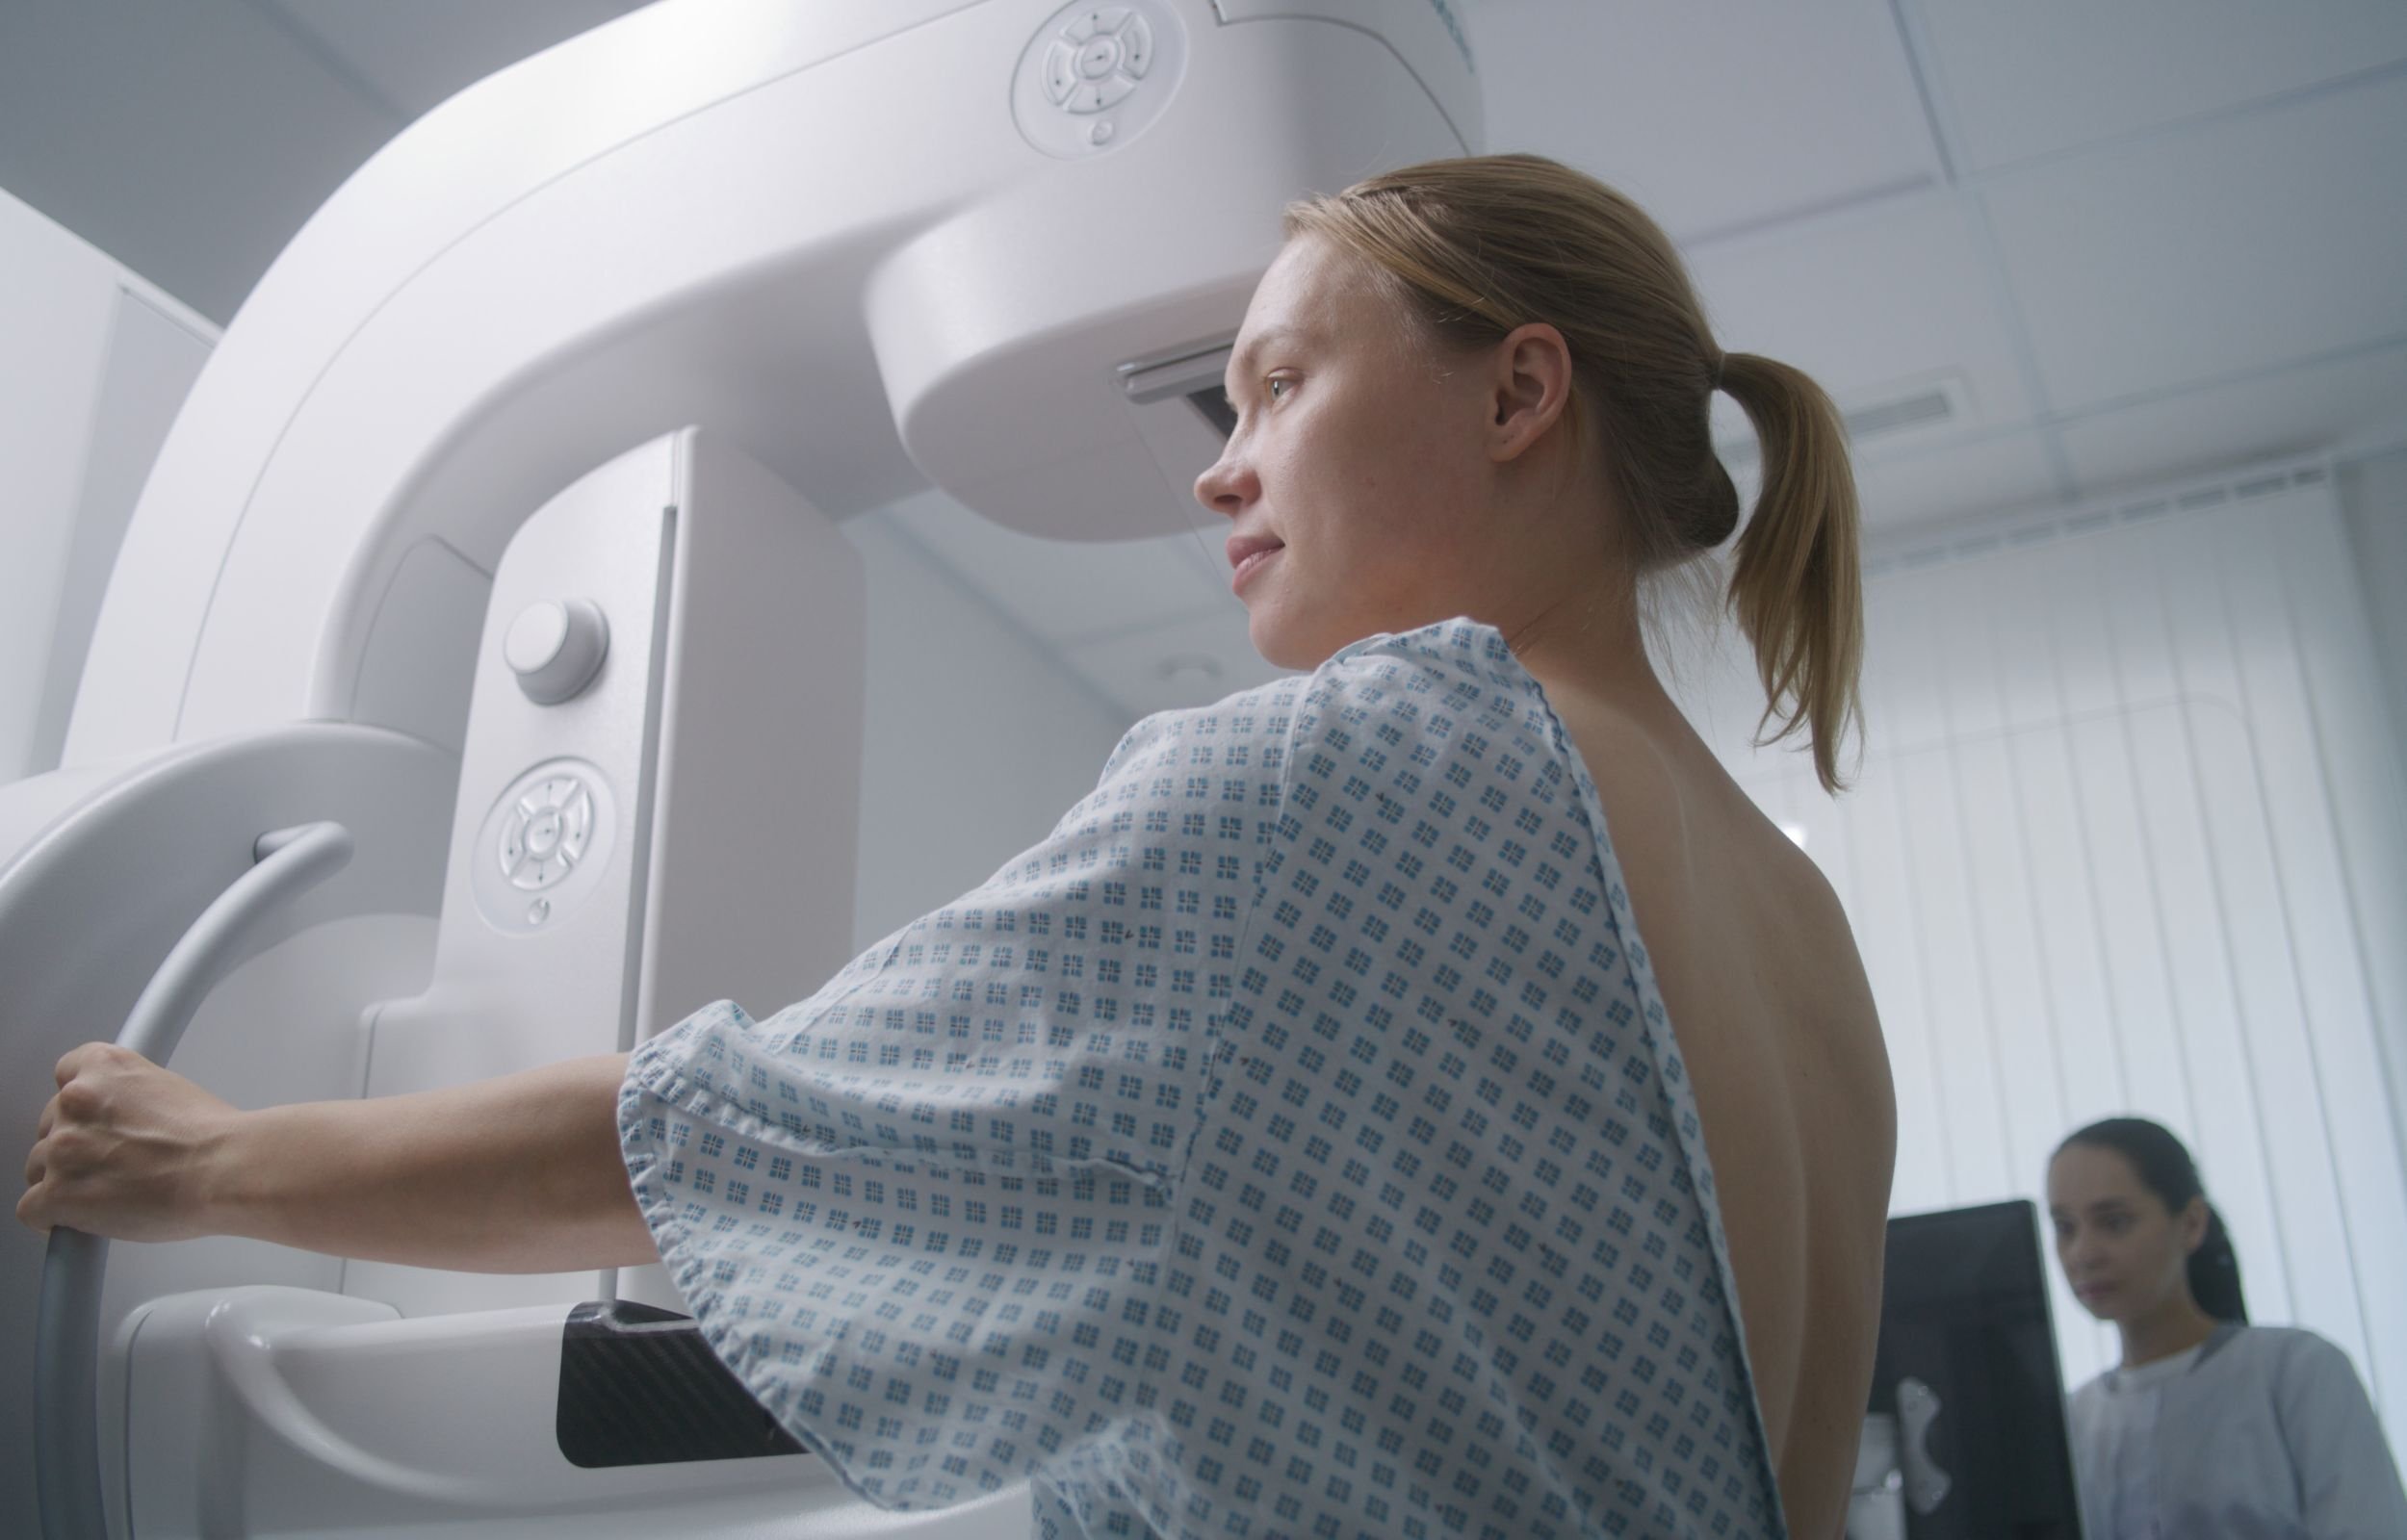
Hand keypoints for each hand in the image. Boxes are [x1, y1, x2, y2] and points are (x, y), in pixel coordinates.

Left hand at [18, 1042, 239, 1242]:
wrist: (223, 1171)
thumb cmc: (212, 1138)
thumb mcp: (170, 1089)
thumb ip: (130, 1098)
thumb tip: (123, 1122)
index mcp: (104, 1067)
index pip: (67, 1073)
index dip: (83, 1104)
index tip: (95, 1120)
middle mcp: (75, 1101)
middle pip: (50, 1125)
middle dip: (75, 1146)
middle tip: (112, 1162)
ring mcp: (62, 1148)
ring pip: (38, 1167)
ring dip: (65, 1181)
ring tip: (107, 1192)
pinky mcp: (56, 1193)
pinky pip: (31, 1209)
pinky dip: (52, 1217)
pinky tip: (82, 1217)